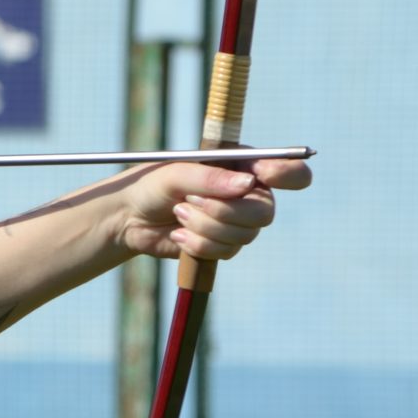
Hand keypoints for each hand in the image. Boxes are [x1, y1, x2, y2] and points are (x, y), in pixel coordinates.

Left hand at [112, 156, 311, 261]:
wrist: (129, 218)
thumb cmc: (152, 185)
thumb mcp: (176, 173)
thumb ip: (209, 177)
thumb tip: (247, 185)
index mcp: (243, 166)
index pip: (288, 172)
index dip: (287, 174)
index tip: (261, 176)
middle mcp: (248, 195)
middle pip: (265, 212)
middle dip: (225, 211)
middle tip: (190, 202)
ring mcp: (238, 222)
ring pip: (244, 235)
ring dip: (205, 226)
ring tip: (178, 213)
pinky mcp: (224, 245)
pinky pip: (225, 251)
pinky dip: (198, 243)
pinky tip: (179, 234)